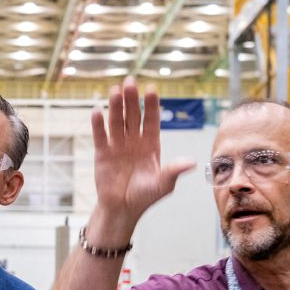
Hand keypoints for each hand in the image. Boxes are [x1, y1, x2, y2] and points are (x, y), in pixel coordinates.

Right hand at [89, 78, 193, 230]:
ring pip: (116, 121)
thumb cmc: (146, 196)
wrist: (123, 208)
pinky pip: (100, 135)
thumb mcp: (164, 184)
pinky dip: (98, 124)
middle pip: (133, 116)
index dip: (151, 105)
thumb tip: (192, 163)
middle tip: (130, 81)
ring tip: (115, 90)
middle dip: (132, 99)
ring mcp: (117, 145)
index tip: (152, 90)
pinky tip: (97, 110)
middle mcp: (134, 140)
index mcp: (150, 144)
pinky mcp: (102, 153)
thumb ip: (174, 170)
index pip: (151, 120)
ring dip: (115, 106)